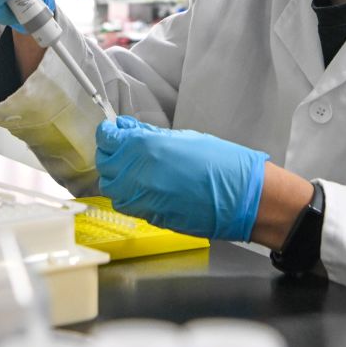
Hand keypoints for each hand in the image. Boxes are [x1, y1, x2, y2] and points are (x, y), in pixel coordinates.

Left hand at [94, 115, 268, 240]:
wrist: (241, 197)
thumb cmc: (221, 163)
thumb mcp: (183, 137)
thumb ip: (149, 135)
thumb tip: (128, 130)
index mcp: (144, 147)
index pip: (106, 139)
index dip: (107, 133)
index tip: (112, 130)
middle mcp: (136, 173)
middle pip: (104, 164)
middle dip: (110, 154)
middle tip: (122, 148)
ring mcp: (141, 198)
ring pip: (111, 188)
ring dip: (116, 177)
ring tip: (134, 169)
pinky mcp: (149, 217)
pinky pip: (126, 204)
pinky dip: (128, 194)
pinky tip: (144, 186)